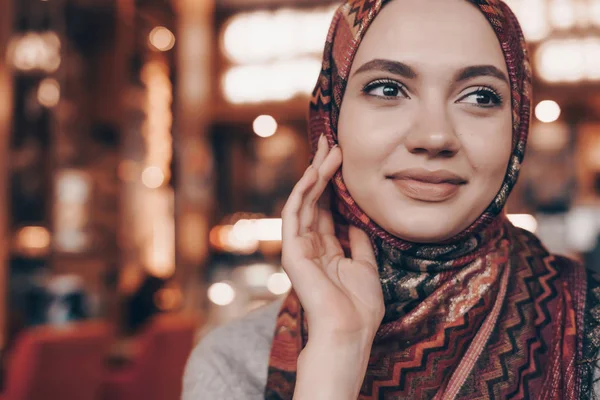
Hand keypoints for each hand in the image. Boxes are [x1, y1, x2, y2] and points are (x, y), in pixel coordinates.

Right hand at [281, 134, 384, 342]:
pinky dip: (303, 191)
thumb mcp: (366, 267)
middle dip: (323, 170)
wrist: (349, 331)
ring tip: (330, 149)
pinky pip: (294, 213)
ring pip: (304, 201)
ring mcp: (298, 247)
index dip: (334, 185)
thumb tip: (357, 221)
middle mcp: (310, 245)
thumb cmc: (359, 307)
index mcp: (326, 250)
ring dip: (316, 173)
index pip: (327, 209)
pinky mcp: (291, 249)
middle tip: (333, 143)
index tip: (343, 160)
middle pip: (315, 200)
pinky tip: (314, 171)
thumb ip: (359, 242)